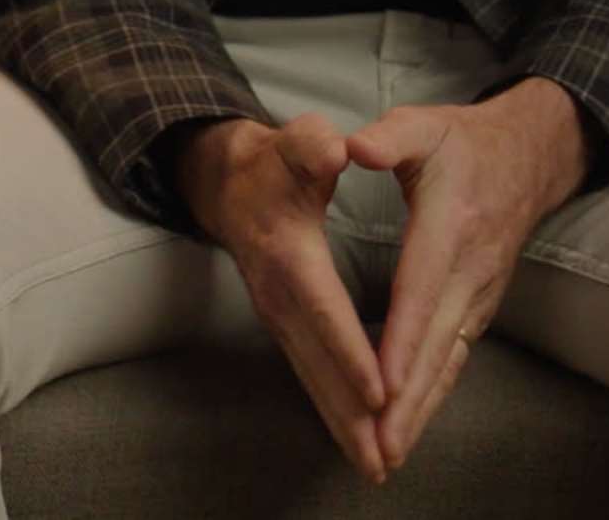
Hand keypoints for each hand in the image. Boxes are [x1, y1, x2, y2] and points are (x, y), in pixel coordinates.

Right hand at [173, 114, 392, 484]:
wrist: (226, 182)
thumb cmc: (271, 163)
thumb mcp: (293, 143)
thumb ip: (311, 145)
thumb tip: (333, 150)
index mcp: (288, 253)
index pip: (324, 308)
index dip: (350, 350)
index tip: (379, 389)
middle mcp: (278, 295)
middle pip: (317, 362)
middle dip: (350, 412)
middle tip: (382, 457)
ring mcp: (277, 317)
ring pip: (312, 378)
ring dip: (342, 424)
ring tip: (375, 465)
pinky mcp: (283, 327)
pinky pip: (309, 375)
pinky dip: (332, 410)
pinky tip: (356, 437)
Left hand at [345, 79, 589, 469]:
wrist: (529, 156)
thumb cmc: (464, 141)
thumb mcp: (424, 124)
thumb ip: (389, 136)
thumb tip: (353, 146)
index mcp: (450, 227)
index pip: (421, 292)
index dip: (401, 341)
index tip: (382, 385)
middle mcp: (471, 270)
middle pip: (436, 344)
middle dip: (408, 399)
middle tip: (380, 446)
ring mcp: (481, 293)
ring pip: (448, 360)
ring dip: (422, 408)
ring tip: (391, 452)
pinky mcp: (481, 305)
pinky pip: (456, 357)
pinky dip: (435, 393)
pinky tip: (411, 424)